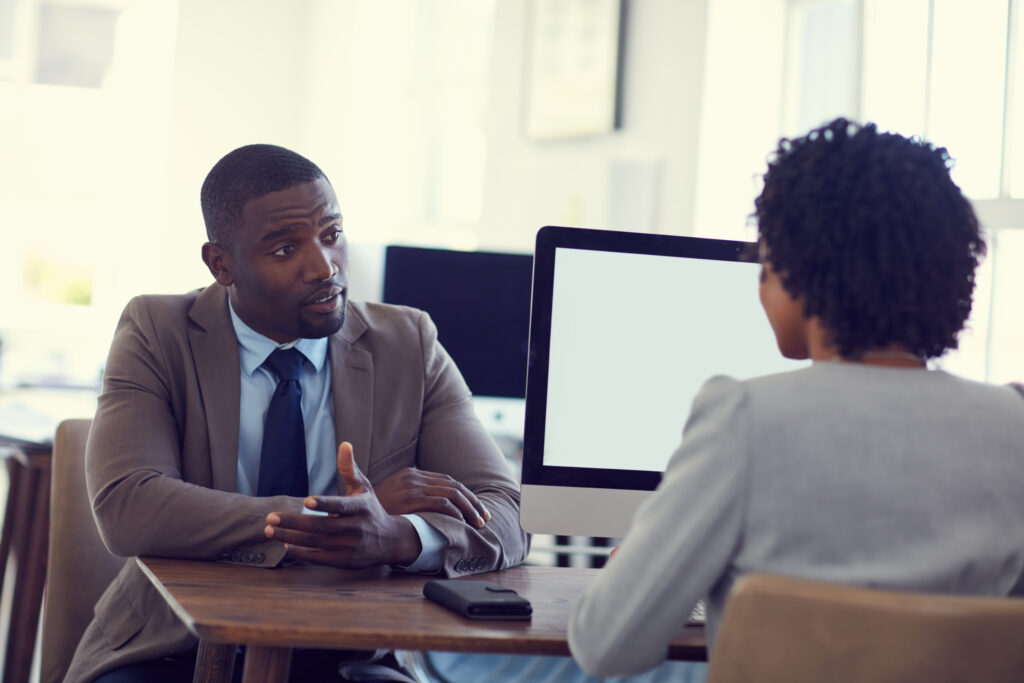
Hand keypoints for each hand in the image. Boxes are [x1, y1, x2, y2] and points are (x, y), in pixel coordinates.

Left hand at [264, 442, 420, 567]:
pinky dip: (302, 552)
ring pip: (316, 542)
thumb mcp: (363, 487)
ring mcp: (350, 547)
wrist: (390, 541)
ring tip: (270, 530)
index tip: (306, 501)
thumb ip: (349, 468)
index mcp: (361, 508)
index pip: (341, 506)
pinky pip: (319, 558)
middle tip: (270, 517)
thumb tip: (344, 444)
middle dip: (294, 522)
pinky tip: (287, 544)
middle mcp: (356, 528)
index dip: (324, 504)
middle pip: (321, 526)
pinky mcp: (345, 561)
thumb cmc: (371, 509)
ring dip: (291, 537)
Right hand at [374, 467, 490, 528]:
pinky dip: (456, 513)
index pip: (447, 481)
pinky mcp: (412, 499)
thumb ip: (410, 498)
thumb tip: (433, 509)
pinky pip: (442, 504)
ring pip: (452, 494)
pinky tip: (463, 524)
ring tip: (478, 523)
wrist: (353, 517)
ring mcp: (413, 487)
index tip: (477, 509)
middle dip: (472, 502)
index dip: (465, 495)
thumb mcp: (391, 500)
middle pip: (453, 486)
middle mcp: (414, 477)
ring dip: (469, 509)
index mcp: (411, 475)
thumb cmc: (374, 514)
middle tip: (484, 517)